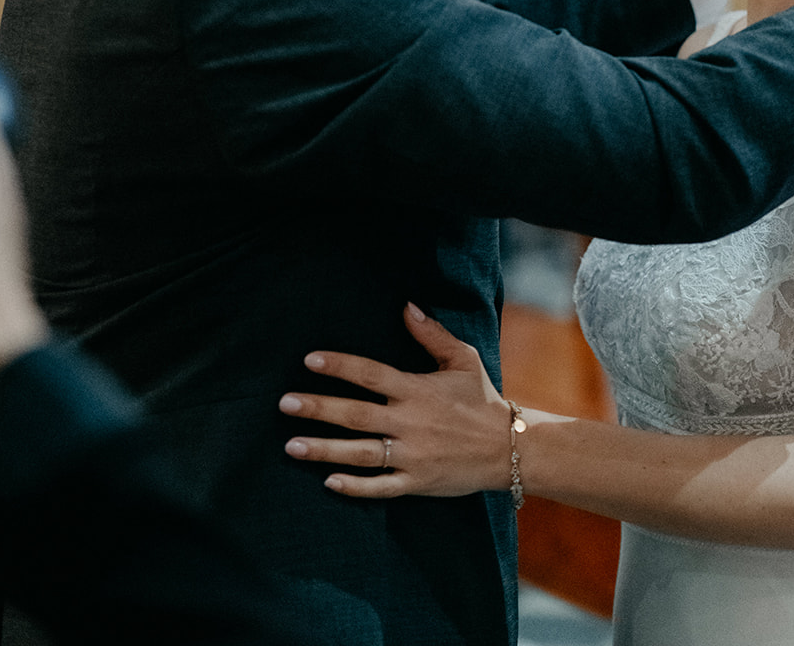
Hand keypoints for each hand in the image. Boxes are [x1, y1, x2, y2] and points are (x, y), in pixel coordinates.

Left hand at [279, 303, 510, 498]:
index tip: (309, 361)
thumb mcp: (462, 359)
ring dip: (324, 450)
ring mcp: (411, 455)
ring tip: (292, 446)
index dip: (339, 366)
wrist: (508, 447)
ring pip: (360, 453)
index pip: (370, 374)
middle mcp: (409, 422)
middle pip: (355, 414)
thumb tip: (406, 307)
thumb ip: (431, 334)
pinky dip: (355, 487)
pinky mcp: (417, 482)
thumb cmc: (482, 399)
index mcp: (416, 389)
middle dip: (318, 408)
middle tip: (284, 404)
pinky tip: (329, 482)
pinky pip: (380, 487)